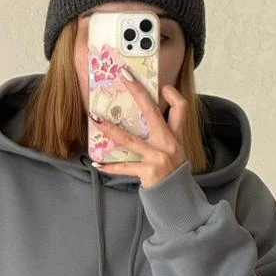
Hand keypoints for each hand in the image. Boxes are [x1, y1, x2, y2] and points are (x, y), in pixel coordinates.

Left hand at [89, 64, 187, 188]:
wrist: (176, 198)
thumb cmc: (172, 172)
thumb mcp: (175, 149)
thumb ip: (165, 132)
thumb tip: (146, 114)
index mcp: (176, 136)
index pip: (181, 108)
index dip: (172, 94)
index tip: (161, 86)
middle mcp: (168, 144)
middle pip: (153, 112)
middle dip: (138, 92)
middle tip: (124, 77)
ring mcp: (158, 158)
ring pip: (130, 139)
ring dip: (110, 129)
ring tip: (94, 119)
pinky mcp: (148, 172)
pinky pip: (124, 167)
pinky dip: (110, 167)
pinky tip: (97, 164)